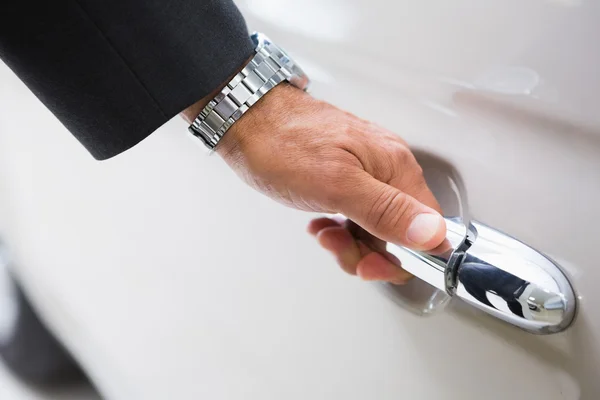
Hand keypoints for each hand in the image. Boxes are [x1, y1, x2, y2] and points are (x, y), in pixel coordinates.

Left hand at [215, 84, 446, 283]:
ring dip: (350, 241)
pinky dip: (340, 227)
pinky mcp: (348, 174)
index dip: (403, 257)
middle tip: (335, 246)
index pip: (427, 229)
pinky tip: (321, 222)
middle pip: (400, 232)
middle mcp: (388, 168)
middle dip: (367, 251)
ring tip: (323, 232)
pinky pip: (357, 214)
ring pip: (376, 227)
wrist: (248, 119)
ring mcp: (367, 171)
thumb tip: (431, 235)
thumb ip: (385, 210)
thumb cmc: (283, 144)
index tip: (370, 265)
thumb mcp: (335, 185)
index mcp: (395, 168)